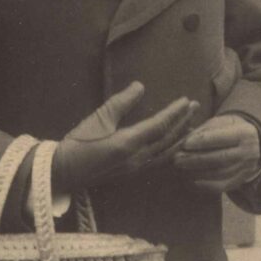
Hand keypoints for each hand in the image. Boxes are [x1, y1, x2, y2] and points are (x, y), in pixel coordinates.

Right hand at [51, 82, 198, 195]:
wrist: (64, 171)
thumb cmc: (78, 142)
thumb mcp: (98, 118)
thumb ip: (121, 102)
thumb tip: (140, 86)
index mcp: (128, 143)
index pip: (159, 125)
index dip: (174, 112)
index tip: (186, 100)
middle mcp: (137, 158)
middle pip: (168, 139)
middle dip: (183, 122)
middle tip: (195, 107)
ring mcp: (136, 168)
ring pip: (167, 153)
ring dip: (181, 138)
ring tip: (192, 125)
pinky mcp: (133, 174)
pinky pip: (160, 163)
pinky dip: (172, 152)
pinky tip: (176, 146)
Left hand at [171, 112, 260, 192]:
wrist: (247, 144)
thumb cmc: (226, 130)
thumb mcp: (218, 123)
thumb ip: (203, 130)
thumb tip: (184, 142)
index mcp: (245, 133)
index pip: (222, 138)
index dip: (202, 142)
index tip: (185, 144)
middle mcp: (249, 152)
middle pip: (219, 158)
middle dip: (195, 159)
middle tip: (177, 160)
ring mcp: (245, 169)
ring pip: (218, 173)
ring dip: (196, 172)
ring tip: (180, 169)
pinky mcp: (239, 182)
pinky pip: (219, 187)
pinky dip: (203, 185)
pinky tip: (189, 180)